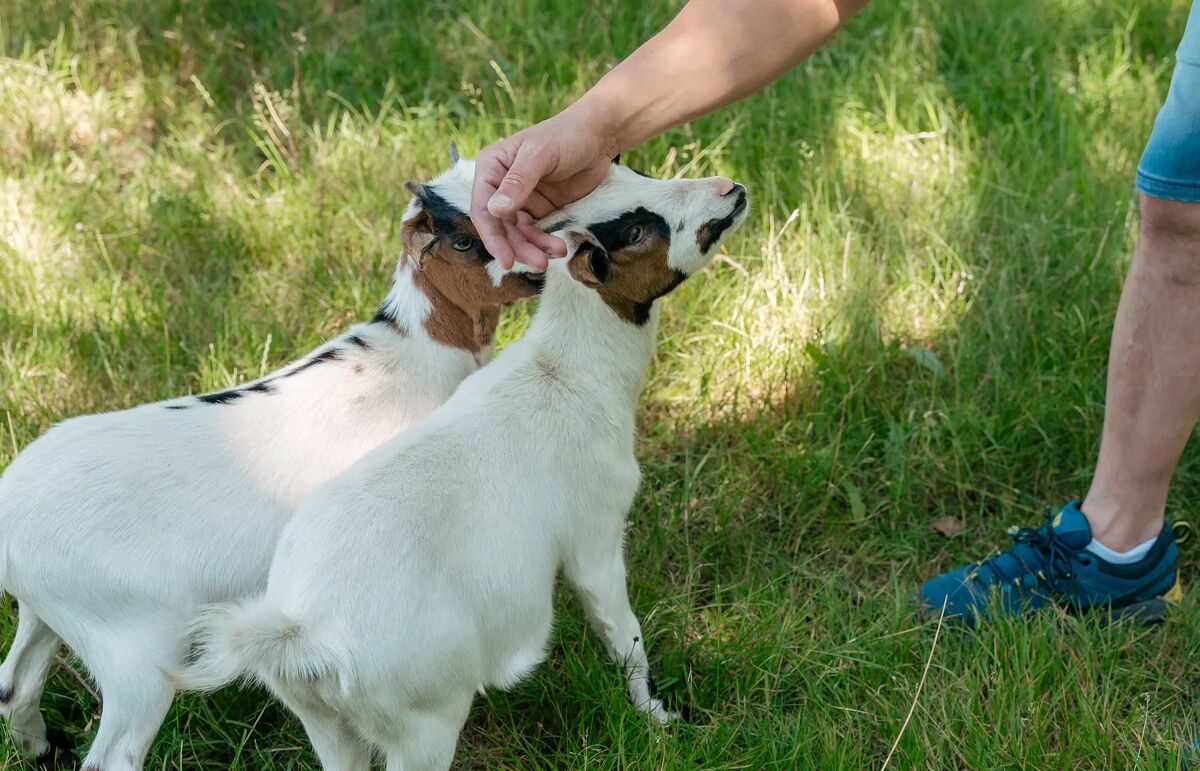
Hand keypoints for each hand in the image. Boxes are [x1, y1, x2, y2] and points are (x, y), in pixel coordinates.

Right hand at [471, 105, 619, 269]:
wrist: (599, 136)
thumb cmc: (566, 135)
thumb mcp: (540, 155)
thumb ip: (518, 182)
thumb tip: (495, 210)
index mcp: (492, 168)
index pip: (482, 208)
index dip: (492, 237)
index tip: (506, 260)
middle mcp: (501, 186)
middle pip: (500, 227)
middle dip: (517, 248)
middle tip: (538, 263)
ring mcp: (521, 200)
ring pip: (518, 234)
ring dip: (533, 249)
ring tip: (553, 256)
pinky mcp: (540, 209)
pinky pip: (537, 233)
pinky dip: (545, 244)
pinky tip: (559, 248)